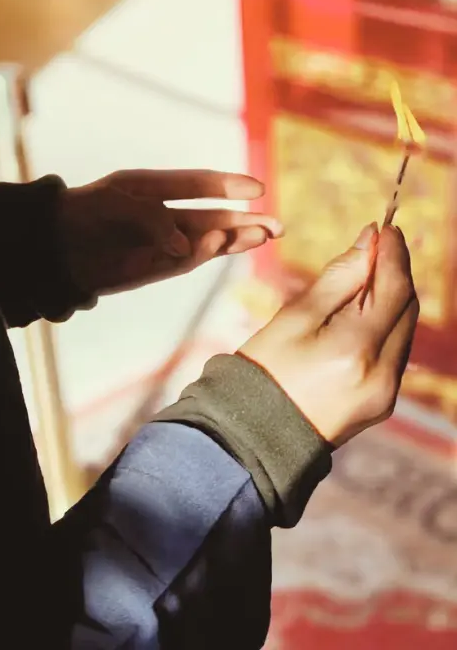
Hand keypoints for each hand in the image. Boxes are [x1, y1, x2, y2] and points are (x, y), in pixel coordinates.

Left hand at [58, 169, 282, 295]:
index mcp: (155, 187)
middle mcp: (166, 216)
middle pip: (214, 217)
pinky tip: (221, 243)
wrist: (52, 248)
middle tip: (277, 226)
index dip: (228, 186)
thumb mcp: (115, 203)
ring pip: (208, 240)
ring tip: (263, 236)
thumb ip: (152, 217)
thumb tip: (186, 244)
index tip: (257, 188)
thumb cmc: (81, 213)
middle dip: (245, 221)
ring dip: (235, 239)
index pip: (199, 184)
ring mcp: (163, 243)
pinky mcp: (156, 267)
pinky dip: (203, 252)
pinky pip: (186, 260)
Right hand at [239, 224, 418, 446]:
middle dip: (394, 273)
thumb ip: (338, 278)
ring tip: (360, 281)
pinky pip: (394, 353)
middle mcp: (383, 374)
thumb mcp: (294, 317)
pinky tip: (359, 316)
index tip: (386, 227)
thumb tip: (369, 243)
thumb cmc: (265, 370)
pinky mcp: (382, 403)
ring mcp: (387, 393)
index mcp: (357, 350)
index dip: (394, 253)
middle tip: (373, 248)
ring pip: (404, 330)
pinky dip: (383, 327)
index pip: (394, 288)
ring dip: (389, 300)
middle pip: (407, 308)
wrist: (254, 433)